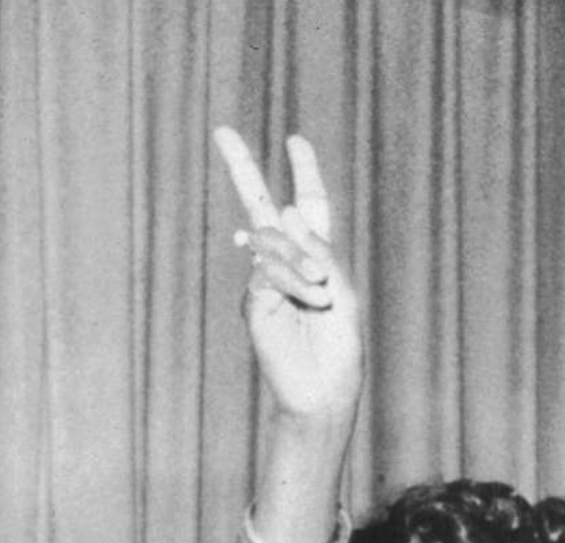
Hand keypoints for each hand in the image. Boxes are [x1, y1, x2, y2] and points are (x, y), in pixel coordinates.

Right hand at [228, 133, 363, 431]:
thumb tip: (285, 211)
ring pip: (272, 243)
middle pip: (263, 207)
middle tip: (221, 131)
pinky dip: (294, 281)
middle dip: (242, 168)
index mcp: (316, 257)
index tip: (296, 140)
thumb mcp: (343, 292)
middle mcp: (287, 262)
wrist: (324, 389)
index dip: (304, 172)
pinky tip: (312, 299)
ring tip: (322, 293)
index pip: (309, 206)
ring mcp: (265, 279)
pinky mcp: (254, 300)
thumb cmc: (340, 346)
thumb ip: (319, 251)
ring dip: (300, 262)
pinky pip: (269, 272)